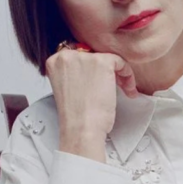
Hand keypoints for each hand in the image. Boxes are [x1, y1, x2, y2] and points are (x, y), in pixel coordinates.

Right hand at [45, 47, 137, 162]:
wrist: (82, 129)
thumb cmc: (76, 116)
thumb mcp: (68, 87)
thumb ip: (75, 73)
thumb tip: (91, 69)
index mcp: (55, 61)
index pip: (79, 55)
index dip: (93, 68)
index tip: (99, 80)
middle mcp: (67, 55)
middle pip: (94, 54)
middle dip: (106, 70)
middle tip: (114, 86)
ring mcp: (84, 57)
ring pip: (108, 58)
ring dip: (119, 74)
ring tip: (123, 89)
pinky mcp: (102, 62)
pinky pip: (120, 61)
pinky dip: (127, 74)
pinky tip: (127, 89)